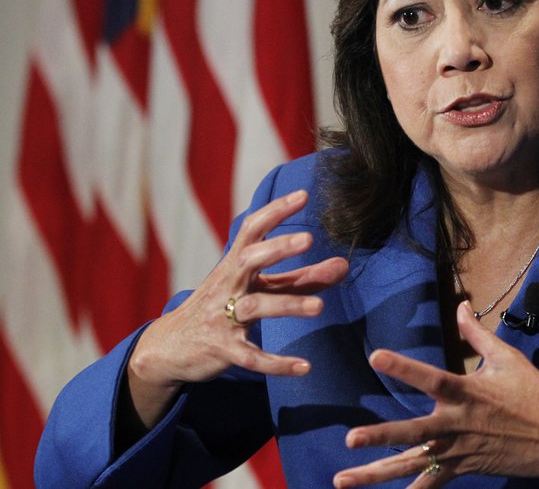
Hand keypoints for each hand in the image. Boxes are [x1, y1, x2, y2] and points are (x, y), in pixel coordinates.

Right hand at [126, 190, 348, 427]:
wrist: (170, 346)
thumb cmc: (224, 306)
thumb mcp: (258, 288)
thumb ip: (302, 278)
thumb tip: (344, 265)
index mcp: (235, 264)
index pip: (253, 230)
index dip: (276, 211)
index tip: (304, 196)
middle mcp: (227, 285)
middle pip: (249, 260)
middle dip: (278, 248)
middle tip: (309, 239)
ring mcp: (222, 317)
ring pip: (255, 306)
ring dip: (288, 304)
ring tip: (320, 307)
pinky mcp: (223, 349)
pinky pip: (251, 356)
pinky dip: (277, 363)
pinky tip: (305, 367)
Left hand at [333, 301, 538, 487]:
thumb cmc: (534, 393)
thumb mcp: (507, 358)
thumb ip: (477, 334)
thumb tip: (460, 306)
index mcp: (468, 393)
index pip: (431, 378)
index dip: (404, 367)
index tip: (376, 356)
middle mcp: (458, 425)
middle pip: (415, 432)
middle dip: (381, 436)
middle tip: (351, 439)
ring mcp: (459, 451)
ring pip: (414, 464)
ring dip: (377, 474)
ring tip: (343, 479)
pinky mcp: (465, 468)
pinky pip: (433, 483)